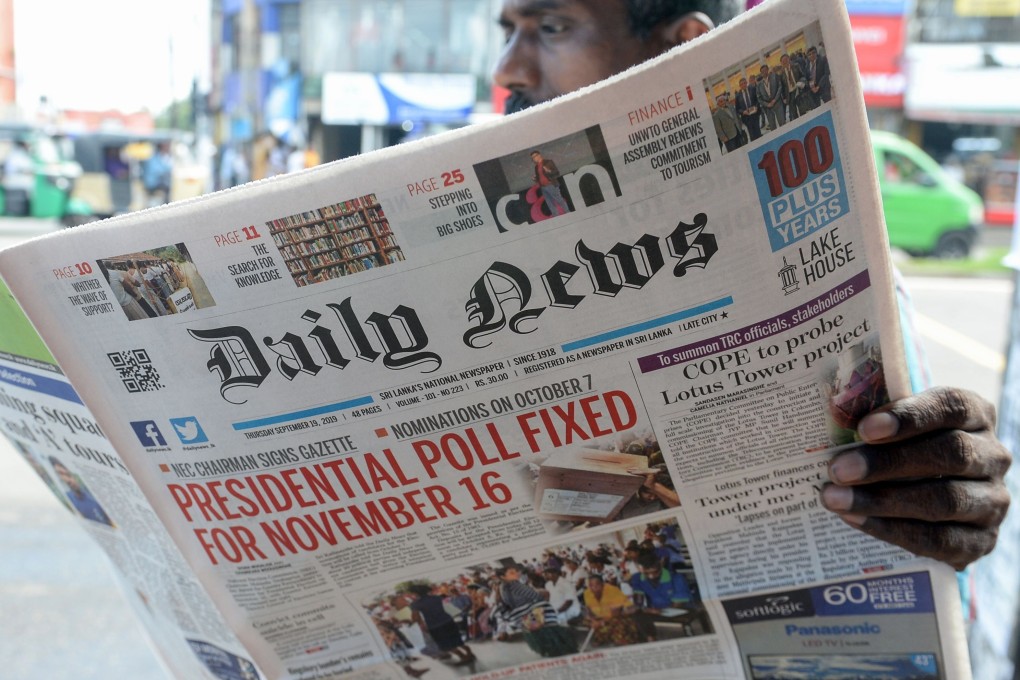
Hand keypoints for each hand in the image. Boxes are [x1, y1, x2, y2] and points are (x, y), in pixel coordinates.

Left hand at [820, 387, 1010, 569]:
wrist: (932, 501)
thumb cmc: (905, 450)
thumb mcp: (897, 428)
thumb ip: (876, 422)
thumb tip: (833, 419)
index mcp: (974, 415)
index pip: (951, 407)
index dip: (909, 416)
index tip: (864, 428)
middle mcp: (992, 456)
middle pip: (949, 454)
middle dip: (888, 462)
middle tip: (838, 469)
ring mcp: (991, 500)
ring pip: (945, 500)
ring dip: (883, 500)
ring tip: (835, 498)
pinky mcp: (981, 540)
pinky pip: (939, 539)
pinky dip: (892, 531)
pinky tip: (855, 520)